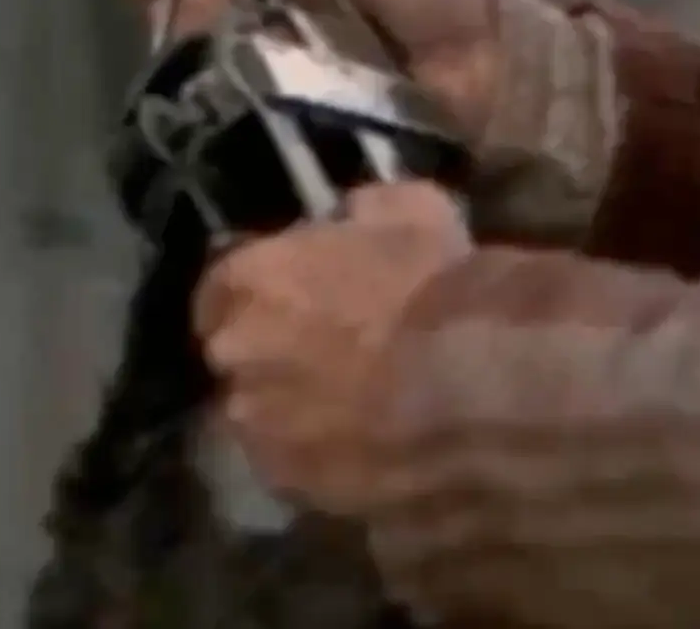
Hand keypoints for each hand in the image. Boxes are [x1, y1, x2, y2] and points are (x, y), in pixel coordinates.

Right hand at [122, 0, 507, 133]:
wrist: (485, 80)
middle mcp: (274, 26)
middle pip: (195, 9)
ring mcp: (276, 83)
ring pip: (205, 61)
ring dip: (187, 43)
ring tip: (189, 34)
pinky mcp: (287, 134)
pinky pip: (235, 114)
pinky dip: (216, 100)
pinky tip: (208, 86)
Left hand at [195, 181, 474, 515]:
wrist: (476, 386)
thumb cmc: (435, 286)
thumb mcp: (410, 210)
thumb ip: (361, 213)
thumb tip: (351, 216)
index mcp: (248, 283)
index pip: (222, 287)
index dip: (263, 293)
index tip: (299, 296)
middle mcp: (234, 359)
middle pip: (240, 357)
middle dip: (274, 355)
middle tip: (333, 353)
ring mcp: (260, 432)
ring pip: (267, 419)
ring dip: (298, 411)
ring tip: (360, 411)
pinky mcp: (295, 490)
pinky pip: (301, 470)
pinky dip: (327, 459)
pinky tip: (376, 450)